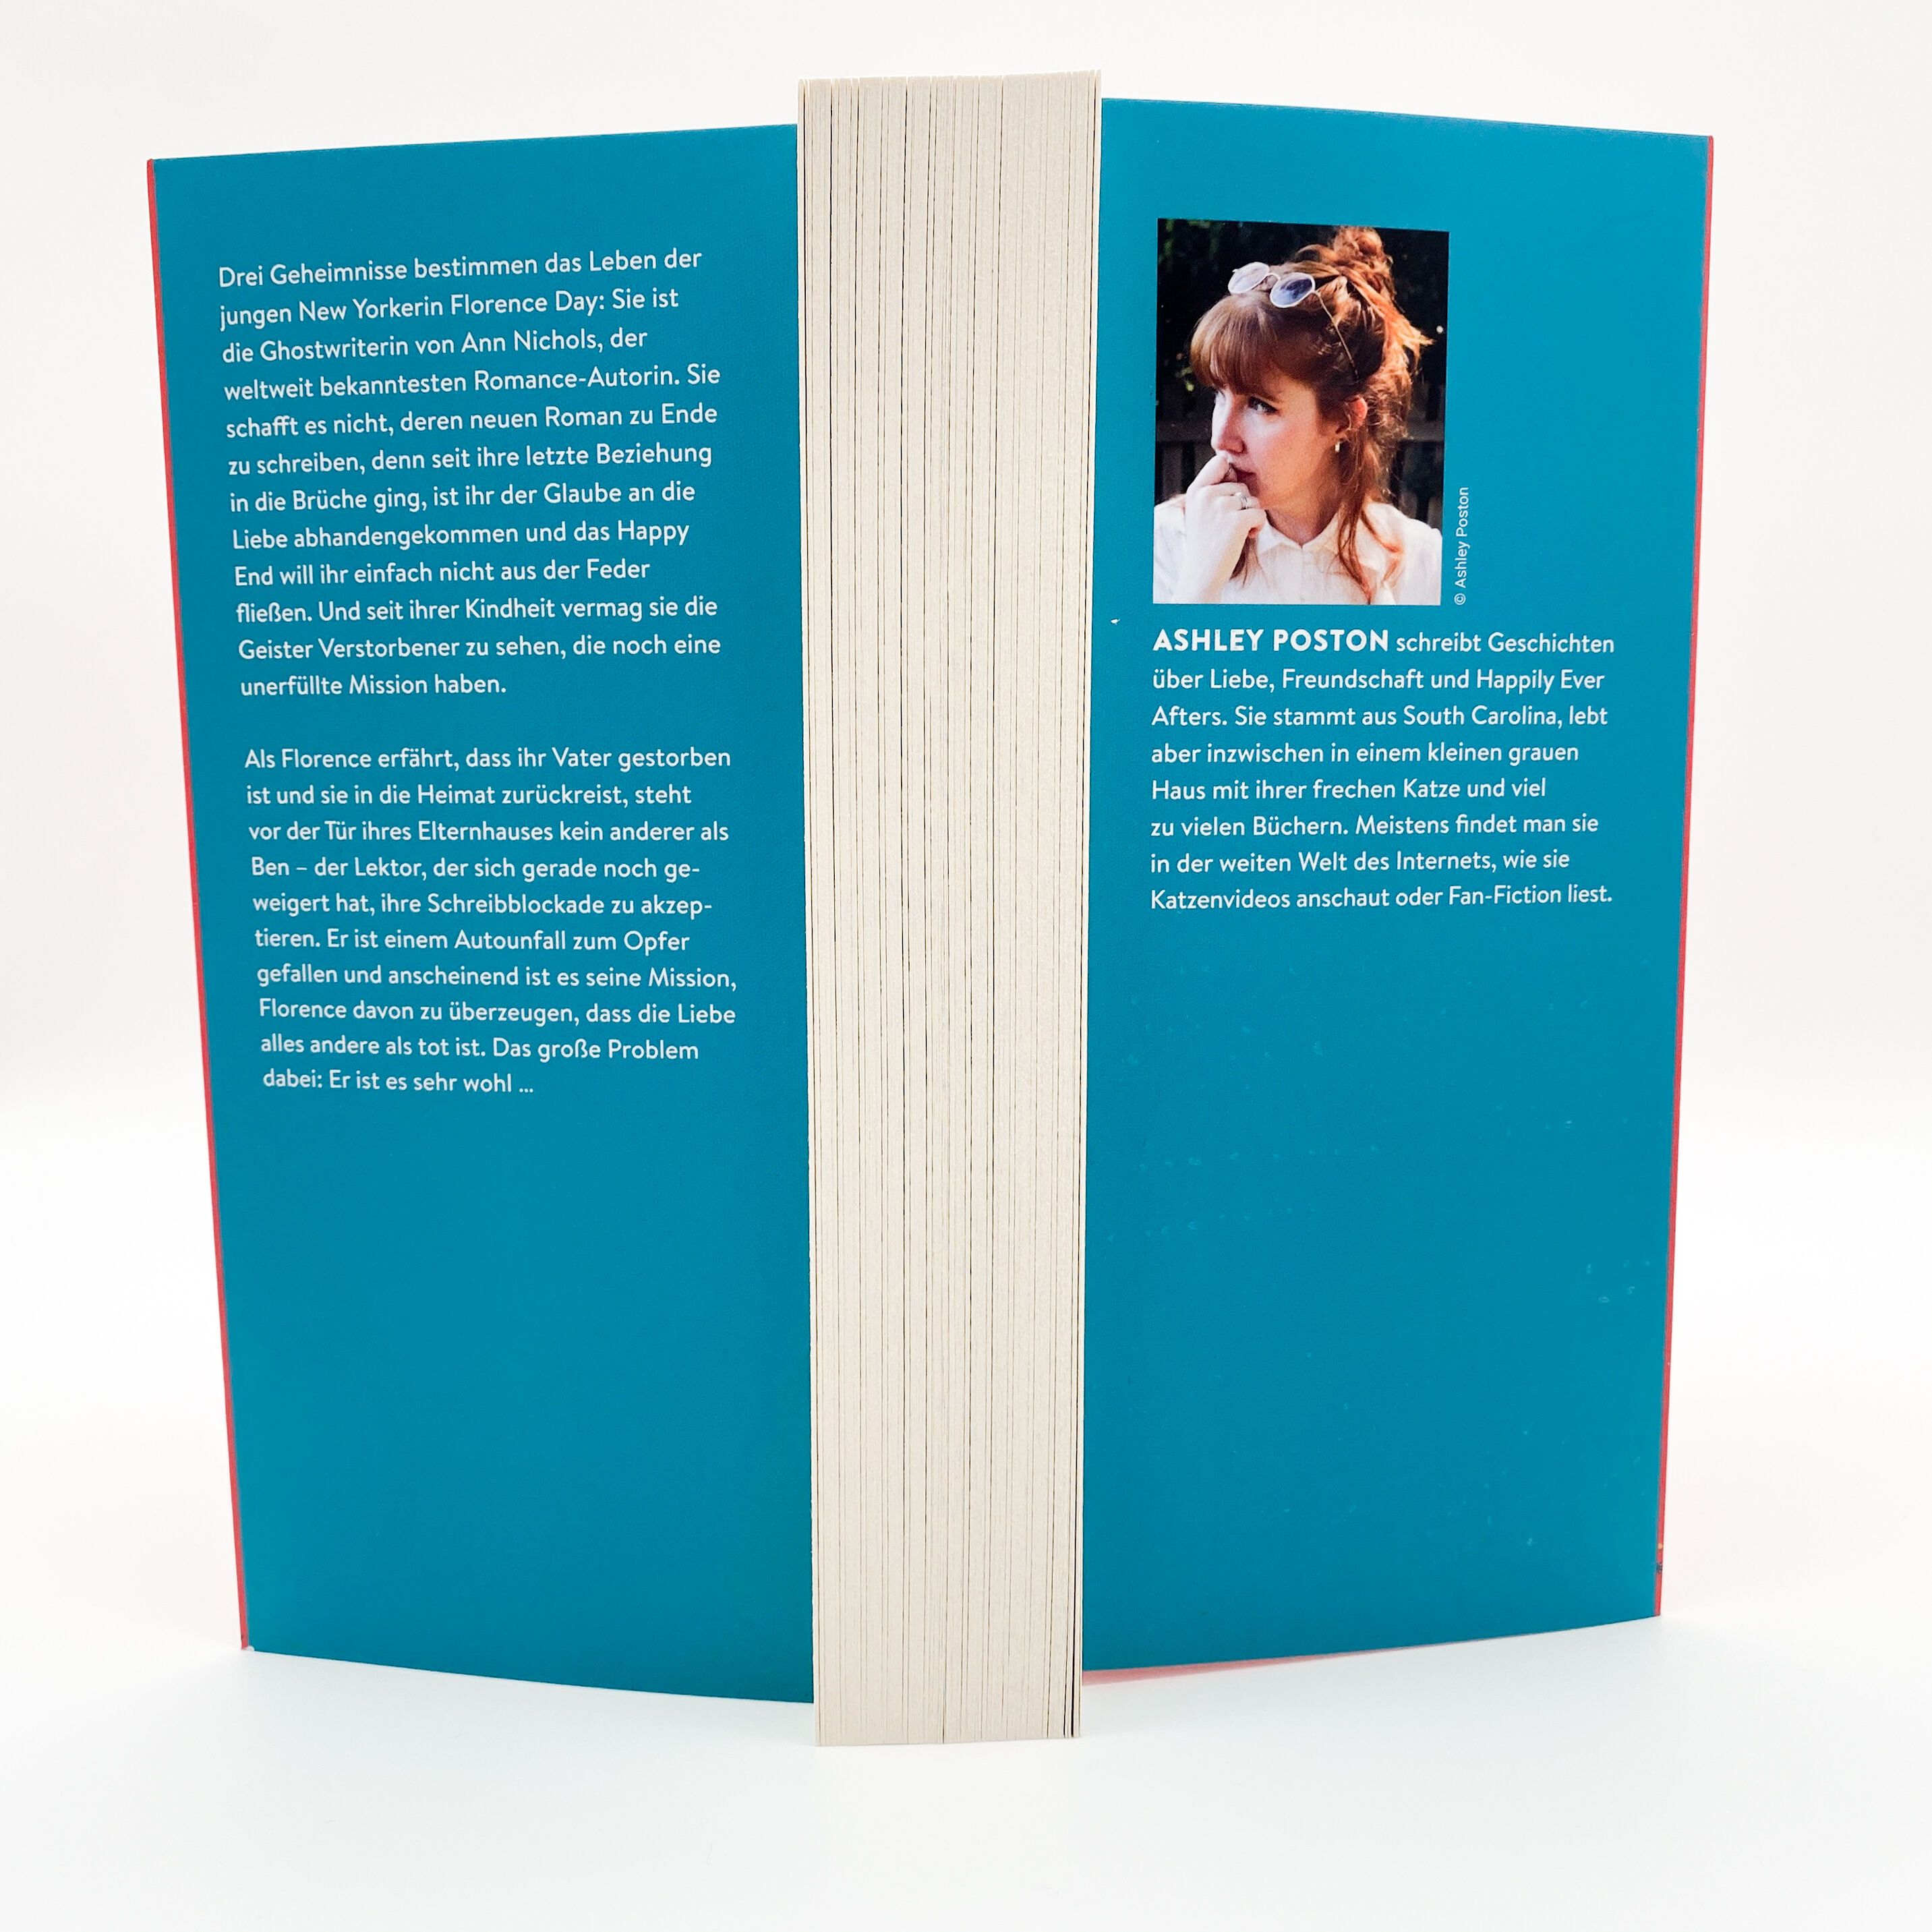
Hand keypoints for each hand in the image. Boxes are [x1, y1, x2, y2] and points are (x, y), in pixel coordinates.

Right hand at [1174, 454, 1264, 601]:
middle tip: (1232, 524)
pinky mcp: (1237, 520)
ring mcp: (1221, 506)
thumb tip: (1234, 469)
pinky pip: (1260, 513)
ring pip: (1252, 499)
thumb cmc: (1206, 542)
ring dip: (1251, 515)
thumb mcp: (1200, 510)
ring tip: (1237, 532)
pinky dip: (1258, 526)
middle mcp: (1207, 494)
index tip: (1230, 496)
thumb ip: (1213, 489)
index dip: (1231, 474)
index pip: (1220, 462)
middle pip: (1241, 484)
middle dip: (1243, 504)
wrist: (1202, 573)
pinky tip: (1246, 537)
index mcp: (1196, 490)